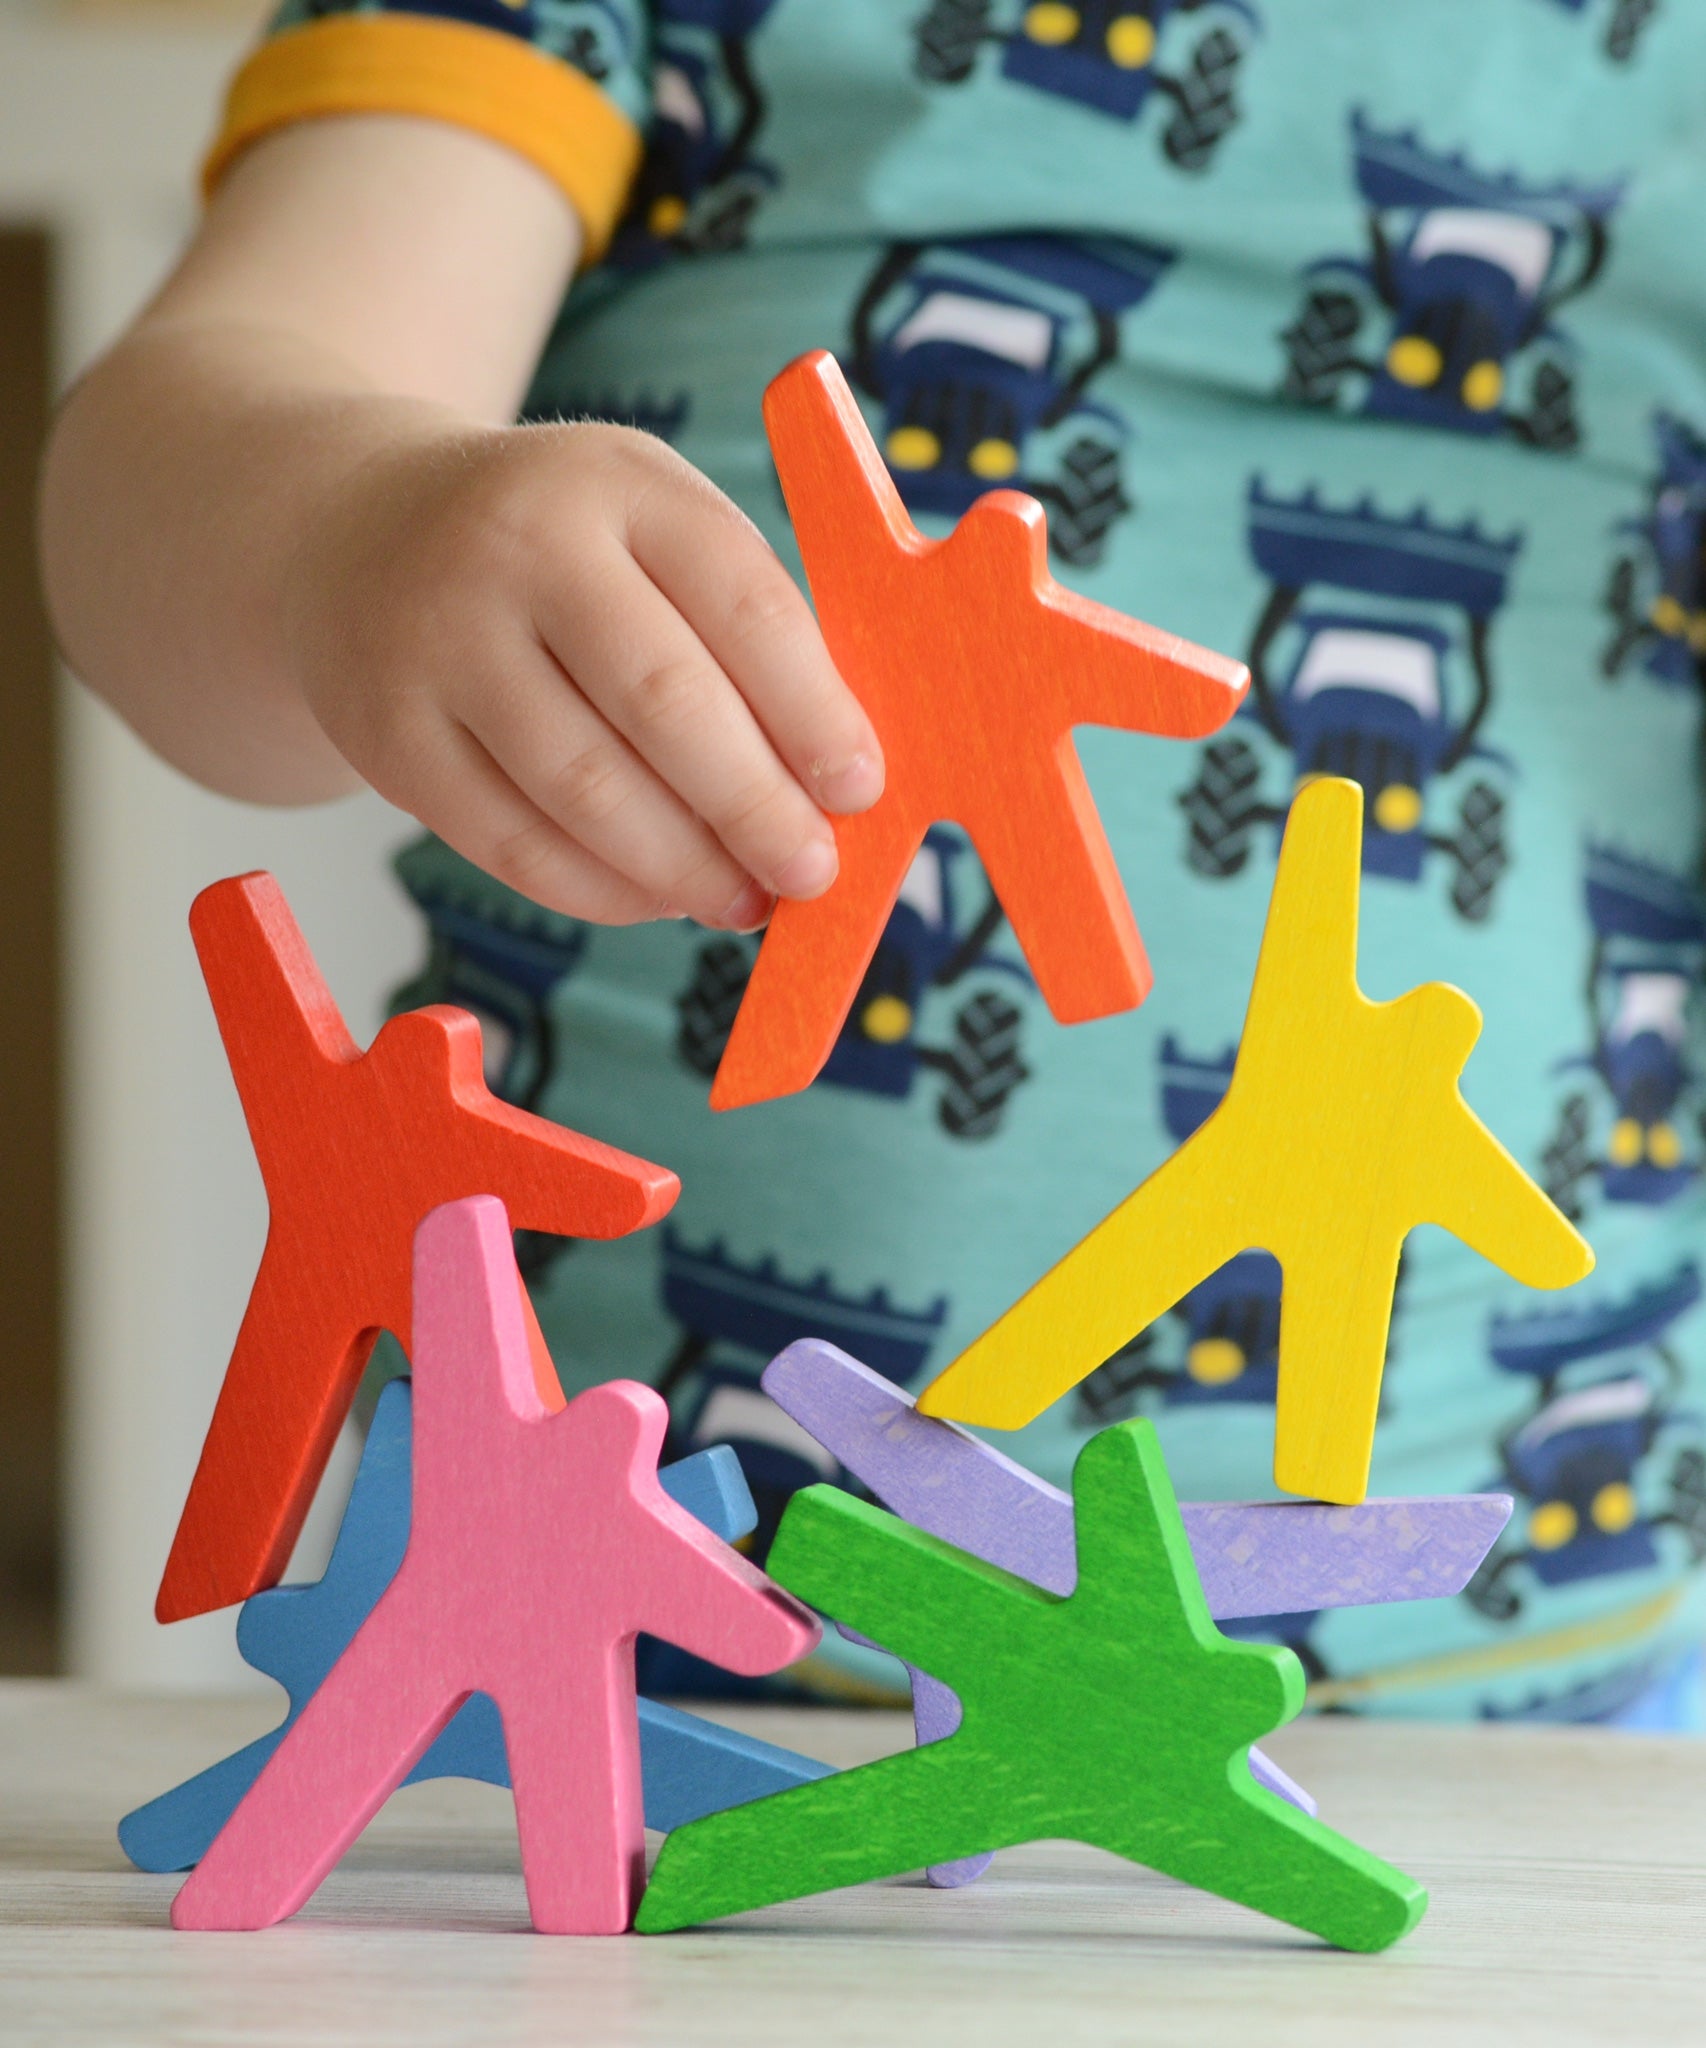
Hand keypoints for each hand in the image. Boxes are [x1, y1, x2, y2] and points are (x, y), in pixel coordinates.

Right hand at [284, 418, 883, 927]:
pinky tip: (656, 898)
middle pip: (663, 702)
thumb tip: (829, 785)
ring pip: (586, 789)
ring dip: (683, 866)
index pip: (742, 603)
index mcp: (620, 484)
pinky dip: (600, 890)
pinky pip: (512, 844)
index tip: (860, 790)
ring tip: (741, 899)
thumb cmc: (562, 550)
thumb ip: (741, 629)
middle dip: (755, 807)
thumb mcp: (651, 525)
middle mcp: (519, 547)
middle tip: (810, 872)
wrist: (356, 532)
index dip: (813, 711)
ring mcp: (439, 641)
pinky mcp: (388, 735)